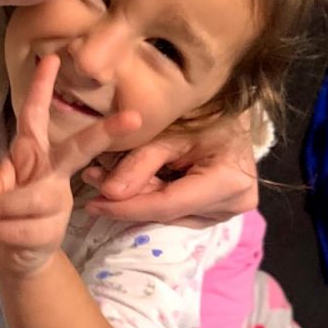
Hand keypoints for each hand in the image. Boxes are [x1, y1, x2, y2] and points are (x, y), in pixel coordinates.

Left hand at [0, 54, 139, 276]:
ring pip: (29, 198)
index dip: (41, 88)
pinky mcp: (53, 228)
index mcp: (33, 152)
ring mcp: (57, 200)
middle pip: (79, 149)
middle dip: (103, 133)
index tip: (51, 59)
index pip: (35, 115)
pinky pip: (20, 226)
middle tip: (132, 119)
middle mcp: (52, 171)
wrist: (11, 253)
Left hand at [81, 109, 258, 225]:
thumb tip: (109, 193)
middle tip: (93, 180)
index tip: (93, 205)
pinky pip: (177, 211)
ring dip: (136, 198)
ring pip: (168, 215)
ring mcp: (227, 212)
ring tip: (105, 177)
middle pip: (166, 212)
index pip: (167, 205)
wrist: (232, 113)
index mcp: (228, 182)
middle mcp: (233, 204)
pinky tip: (131, 181)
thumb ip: (140, 163)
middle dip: (127, 200)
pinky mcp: (218, 212)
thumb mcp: (170, 132)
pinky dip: (152, 197)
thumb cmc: (206, 113)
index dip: (127, 208)